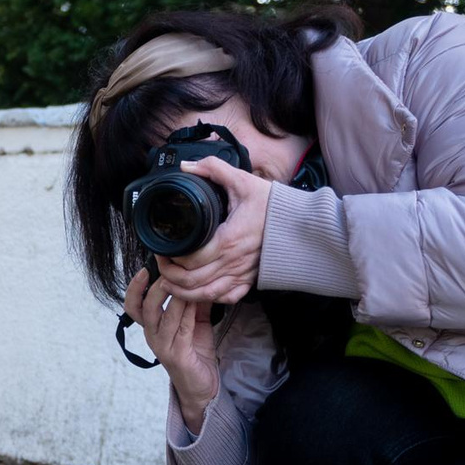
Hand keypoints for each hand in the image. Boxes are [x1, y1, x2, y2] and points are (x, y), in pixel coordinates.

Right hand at [122, 265, 220, 433]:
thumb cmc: (196, 353)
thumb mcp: (194, 322)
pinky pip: (181, 328)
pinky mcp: (177, 355)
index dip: (135, 287)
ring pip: (162, 316)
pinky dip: (186, 312)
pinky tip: (194, 300)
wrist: (202, 386)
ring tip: (181, 281)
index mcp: (152, 328)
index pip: (133, 305)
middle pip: (142, 308)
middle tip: (165, 271)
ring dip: (172, 296)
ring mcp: (163, 347)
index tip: (145, 268)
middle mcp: (152, 336)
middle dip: (151, 287)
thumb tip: (199, 277)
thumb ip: (193, 302)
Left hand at [151, 154, 271, 307]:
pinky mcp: (249, 281)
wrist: (303, 224)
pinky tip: (196, 289)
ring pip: (204, 295)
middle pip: (191, 281)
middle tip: (161, 263)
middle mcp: (233, 262)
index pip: (190, 260)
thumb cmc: (273, 205)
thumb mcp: (243, 181)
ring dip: (182, 291)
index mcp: (228, 240)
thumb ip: (214, 169)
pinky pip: (224, 299)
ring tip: (170, 280)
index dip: (171, 258)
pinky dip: (206, 298)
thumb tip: (187, 166)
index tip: (162, 248)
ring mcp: (241, 275)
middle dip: (169, 275)